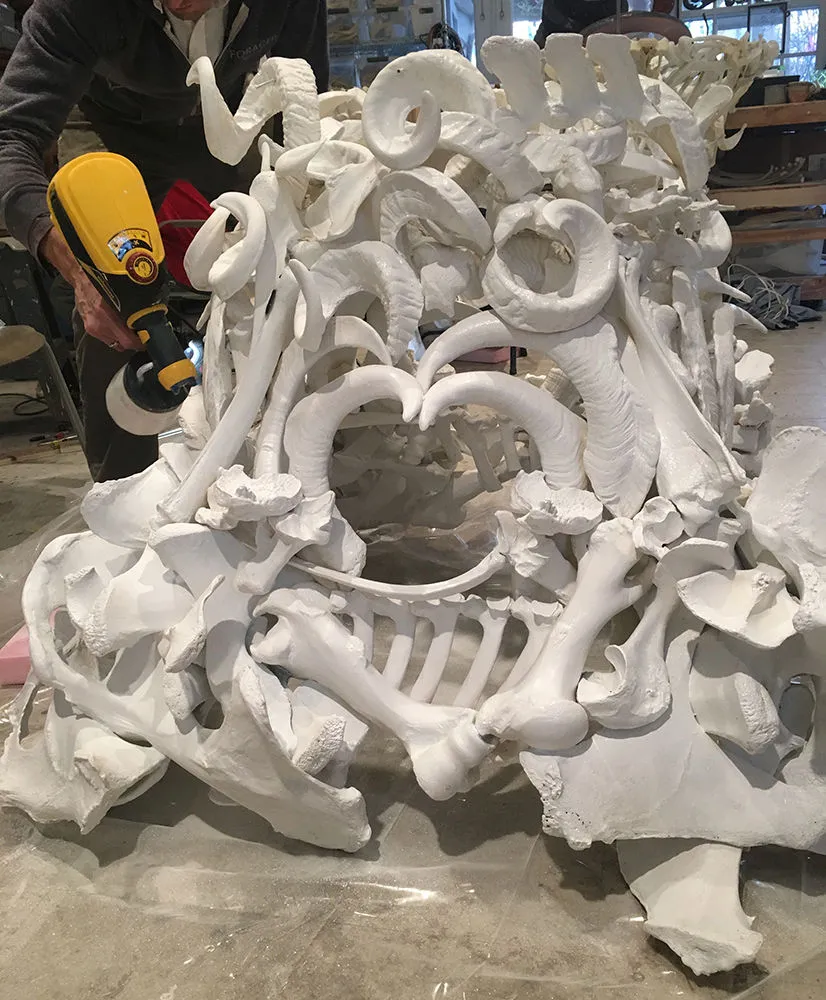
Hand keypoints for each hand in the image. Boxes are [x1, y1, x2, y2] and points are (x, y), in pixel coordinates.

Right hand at [39, 227, 141, 350]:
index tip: (148, 339)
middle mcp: (99, 324)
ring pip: (115, 343)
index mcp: (107, 314)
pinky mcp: (89, 328)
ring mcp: (93, 328)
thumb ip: (135, 306)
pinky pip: (107, 339)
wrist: (80, 276)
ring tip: (130, 330)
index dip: (141, 343)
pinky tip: (118, 327)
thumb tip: (150, 315)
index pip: (129, 340)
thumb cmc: (101, 280)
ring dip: (124, 339)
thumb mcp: (122, 291)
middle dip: (135, 342)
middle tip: (142, 335)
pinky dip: (115, 336)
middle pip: (124, 344)